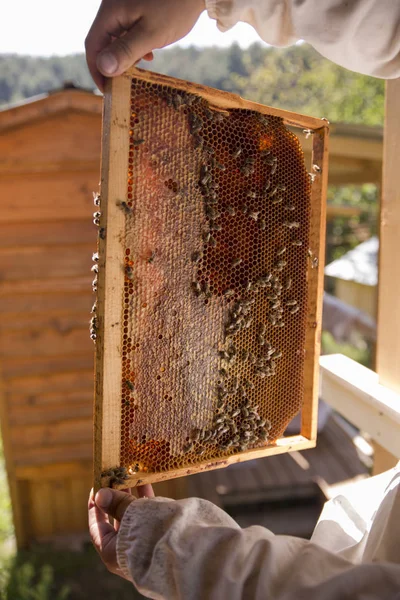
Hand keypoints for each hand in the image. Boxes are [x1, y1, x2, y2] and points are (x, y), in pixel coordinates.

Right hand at [85, 0, 204, 90]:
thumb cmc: (176, 6)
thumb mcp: (152, 34)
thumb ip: (126, 51)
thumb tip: (103, 69)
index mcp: (111, 11)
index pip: (93, 45)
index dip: (97, 70)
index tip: (108, 91)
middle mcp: (112, 7)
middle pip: (102, 42)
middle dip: (112, 64)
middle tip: (124, 85)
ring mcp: (124, 6)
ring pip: (116, 38)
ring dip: (125, 57)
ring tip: (139, 70)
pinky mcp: (136, 8)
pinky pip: (128, 31)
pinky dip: (135, 46)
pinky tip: (149, 53)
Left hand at [88, 484, 154, 577]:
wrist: (183, 548)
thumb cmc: (150, 535)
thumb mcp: (130, 516)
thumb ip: (116, 504)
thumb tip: (100, 495)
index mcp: (111, 553)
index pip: (97, 527)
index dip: (95, 506)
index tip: (96, 487)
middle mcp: (125, 550)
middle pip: (115, 519)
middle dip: (115, 497)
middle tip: (114, 477)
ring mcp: (142, 543)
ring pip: (132, 515)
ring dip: (130, 495)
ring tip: (128, 476)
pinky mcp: (157, 534)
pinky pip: (146, 515)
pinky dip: (144, 499)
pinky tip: (146, 481)